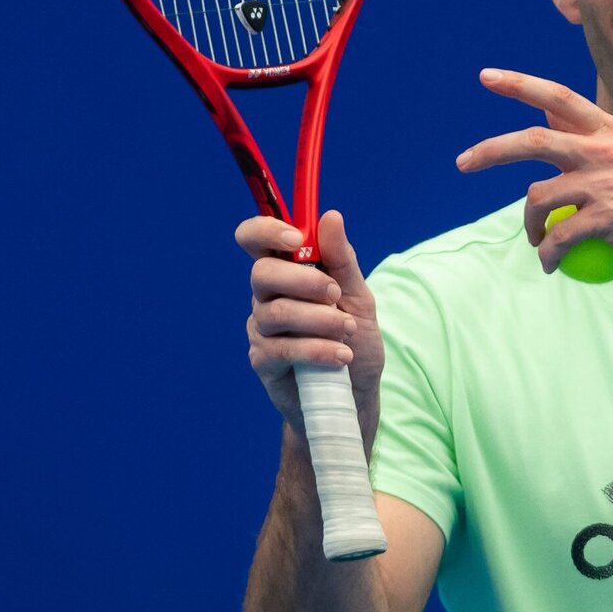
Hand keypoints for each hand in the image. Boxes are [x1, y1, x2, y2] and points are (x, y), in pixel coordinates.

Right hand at [235, 210, 383, 444]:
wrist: (353, 394)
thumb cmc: (352, 339)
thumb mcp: (357, 296)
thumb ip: (342, 260)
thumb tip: (331, 217)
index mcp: (286, 271)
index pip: (255, 239)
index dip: (266, 229)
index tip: (296, 236)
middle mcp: (266, 296)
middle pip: (263, 273)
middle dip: (306, 281)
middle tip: (336, 295)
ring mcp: (261, 329)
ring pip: (276, 313)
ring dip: (319, 320)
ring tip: (346, 331)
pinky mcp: (263, 360)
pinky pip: (282, 348)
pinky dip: (317, 350)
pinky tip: (341, 356)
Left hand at [455, 68, 612, 278]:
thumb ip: (586, 137)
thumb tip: (544, 112)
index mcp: (610, 131)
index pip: (558, 97)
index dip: (520, 85)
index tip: (486, 76)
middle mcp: (605, 150)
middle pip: (533, 141)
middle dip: (490, 150)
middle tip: (462, 162)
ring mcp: (605, 183)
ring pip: (538, 197)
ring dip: (528, 224)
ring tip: (537, 240)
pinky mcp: (607, 218)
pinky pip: (558, 236)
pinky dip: (547, 254)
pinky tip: (549, 264)